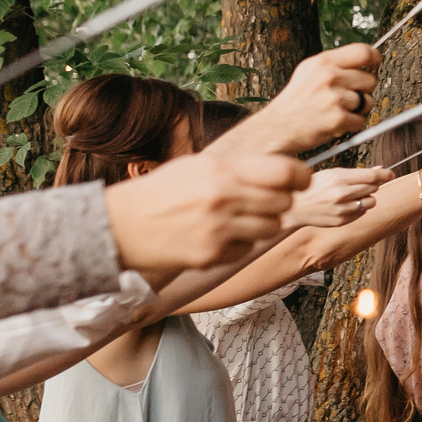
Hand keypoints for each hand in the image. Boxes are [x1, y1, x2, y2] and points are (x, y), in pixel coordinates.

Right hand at [102, 151, 307, 269]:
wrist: (120, 226)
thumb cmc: (162, 193)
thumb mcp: (199, 166)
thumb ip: (241, 168)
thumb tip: (285, 169)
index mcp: (221, 169)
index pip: (286, 171)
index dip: (301, 176)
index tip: (301, 181)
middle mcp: (224, 197)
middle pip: (284, 202)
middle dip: (279, 202)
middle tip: (260, 202)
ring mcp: (220, 228)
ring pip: (272, 227)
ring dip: (262, 224)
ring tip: (236, 219)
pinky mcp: (213, 254)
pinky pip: (248, 249)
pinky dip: (239, 244)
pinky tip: (216, 237)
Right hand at [216, 45, 379, 155]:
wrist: (277, 128)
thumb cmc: (295, 102)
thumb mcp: (309, 72)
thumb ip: (335, 64)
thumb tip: (367, 59)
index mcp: (323, 61)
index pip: (363, 52)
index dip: (374, 59)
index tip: (374, 66)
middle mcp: (329, 76)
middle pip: (371, 80)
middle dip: (363, 90)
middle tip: (344, 98)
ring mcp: (334, 97)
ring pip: (368, 101)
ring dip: (358, 109)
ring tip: (336, 110)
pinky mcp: (338, 118)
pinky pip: (361, 121)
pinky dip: (351, 125)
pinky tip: (334, 122)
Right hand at [282, 166, 388, 228]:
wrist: (295, 207)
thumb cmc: (314, 187)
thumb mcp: (331, 173)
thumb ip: (356, 173)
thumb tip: (380, 168)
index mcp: (338, 177)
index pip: (372, 176)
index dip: (384, 174)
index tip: (390, 173)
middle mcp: (342, 193)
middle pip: (373, 188)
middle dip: (372, 185)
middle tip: (360, 185)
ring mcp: (343, 208)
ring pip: (371, 202)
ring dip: (367, 198)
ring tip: (353, 196)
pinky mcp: (343, 220)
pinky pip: (362, 213)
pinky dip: (358, 209)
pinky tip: (345, 205)